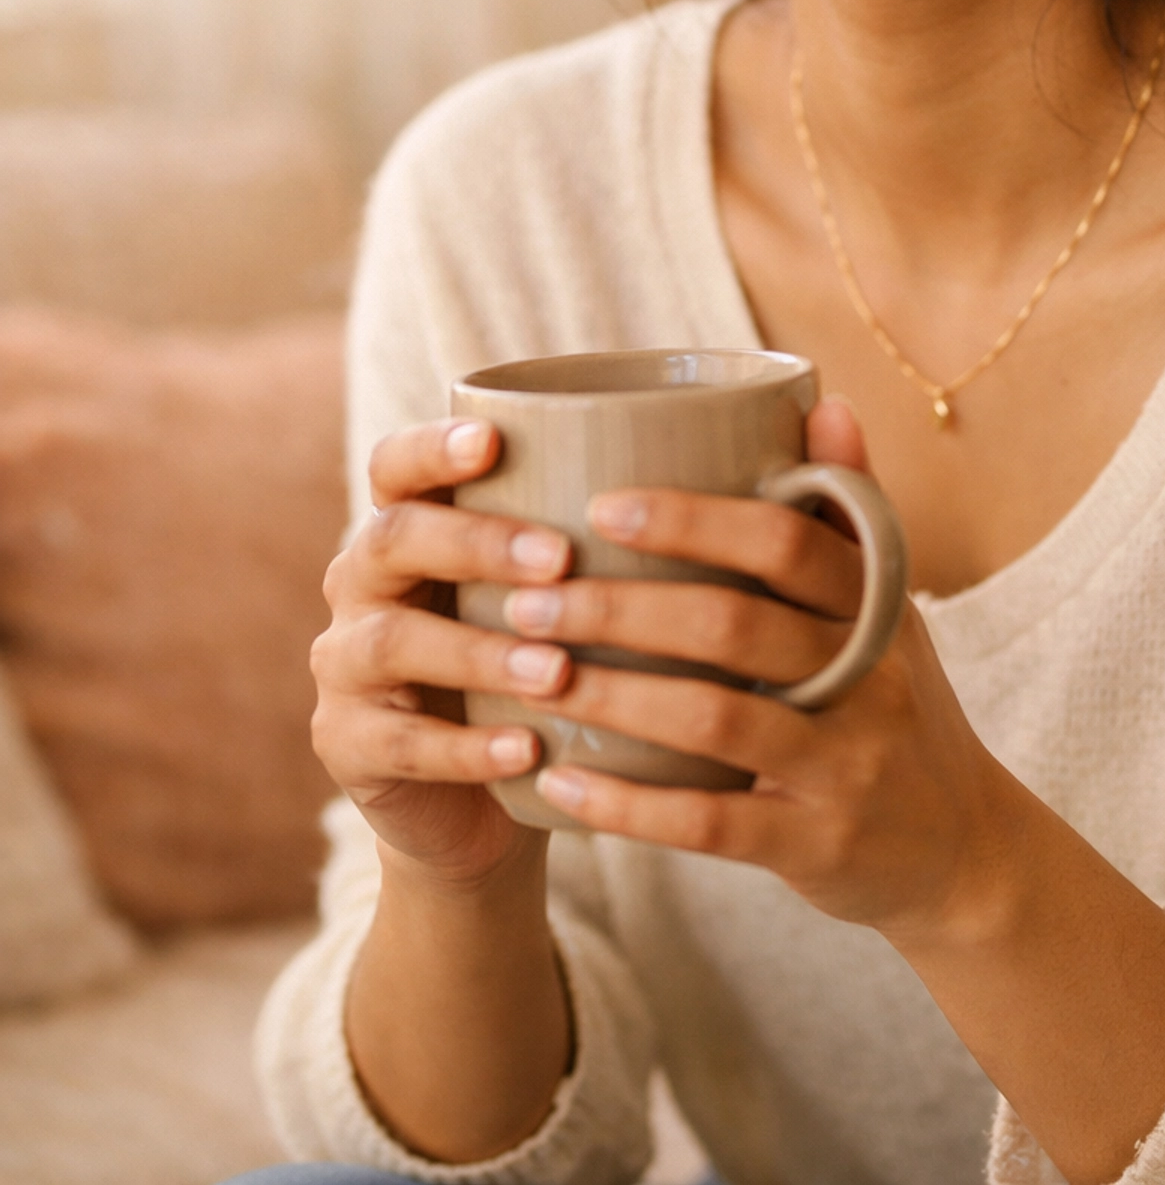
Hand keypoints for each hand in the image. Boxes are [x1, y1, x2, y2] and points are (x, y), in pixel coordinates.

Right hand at [310, 417, 574, 885]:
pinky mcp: (347, 746)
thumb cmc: (541, 666)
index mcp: (408, 527)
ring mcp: (344, 666)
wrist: (480, 802)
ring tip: (557, 669)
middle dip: (478, 543)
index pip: (396, 467)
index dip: (433, 448)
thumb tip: (741, 462)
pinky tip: (530, 749)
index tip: (494, 440)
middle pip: (394, 539)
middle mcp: (362, 583)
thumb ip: (603, 537)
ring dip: (480, 652)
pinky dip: (469, 749)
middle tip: (561, 559)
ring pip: (395, 642)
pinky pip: (401, 743)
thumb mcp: (558, 597)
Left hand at [500, 398, 1025, 944]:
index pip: (787, 539)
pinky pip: (711, 821)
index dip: (692, 519)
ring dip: (612, 695)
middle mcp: (868, 677)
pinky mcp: (817, 843)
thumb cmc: (894, 701)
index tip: (599, 505)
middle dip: (620, 606)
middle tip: (529, 599)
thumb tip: (822, 398)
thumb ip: (847, 511)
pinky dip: (630, 804)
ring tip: (532, 678)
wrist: (964, 847)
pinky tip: (563, 781)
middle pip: (735, 623)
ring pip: (715, 718)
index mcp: (876, 604)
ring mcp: (846, 764)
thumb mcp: (890, 607)